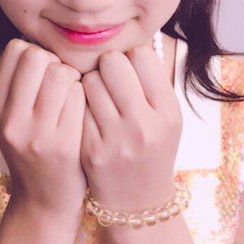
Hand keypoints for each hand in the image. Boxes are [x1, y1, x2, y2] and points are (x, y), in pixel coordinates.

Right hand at [0, 39, 86, 217]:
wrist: (44, 203)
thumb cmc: (35, 152)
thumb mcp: (12, 120)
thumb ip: (20, 85)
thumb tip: (40, 42)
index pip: (16, 49)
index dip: (36, 53)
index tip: (44, 73)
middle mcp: (10, 120)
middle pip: (37, 56)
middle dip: (55, 62)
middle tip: (62, 84)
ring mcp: (36, 133)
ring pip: (60, 72)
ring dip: (73, 78)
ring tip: (73, 97)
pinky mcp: (63, 144)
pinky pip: (79, 96)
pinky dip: (85, 97)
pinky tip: (83, 113)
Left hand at [81, 45, 181, 210]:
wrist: (139, 202)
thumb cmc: (152, 149)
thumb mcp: (167, 116)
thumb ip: (150, 80)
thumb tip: (126, 40)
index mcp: (168, 112)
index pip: (141, 55)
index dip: (130, 56)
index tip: (128, 69)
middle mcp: (144, 125)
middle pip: (112, 62)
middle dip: (106, 65)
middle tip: (108, 78)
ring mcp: (116, 139)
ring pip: (89, 81)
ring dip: (90, 83)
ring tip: (98, 98)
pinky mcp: (91, 150)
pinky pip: (76, 106)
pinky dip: (78, 104)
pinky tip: (86, 115)